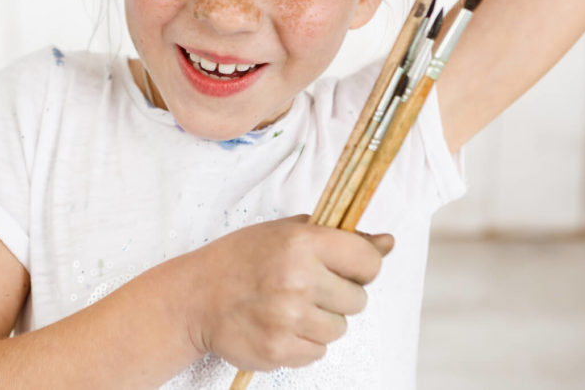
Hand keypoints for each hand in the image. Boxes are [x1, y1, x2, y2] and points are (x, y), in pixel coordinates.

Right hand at [179, 215, 392, 370]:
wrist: (195, 297)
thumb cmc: (242, 259)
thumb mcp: (285, 233)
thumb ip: (339, 237)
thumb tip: (389, 242)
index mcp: (302, 243)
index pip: (368, 261)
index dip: (361, 265)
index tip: (344, 267)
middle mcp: (297, 280)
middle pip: (358, 300)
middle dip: (337, 295)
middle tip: (305, 287)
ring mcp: (288, 319)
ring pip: (340, 329)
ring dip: (320, 321)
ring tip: (287, 306)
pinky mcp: (279, 351)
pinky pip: (318, 352)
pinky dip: (303, 342)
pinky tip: (278, 324)